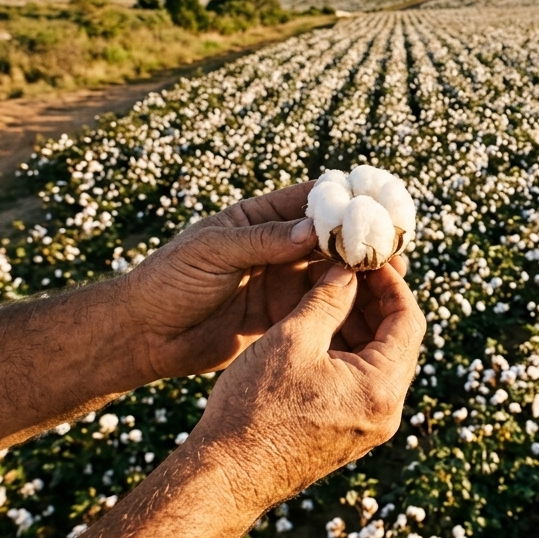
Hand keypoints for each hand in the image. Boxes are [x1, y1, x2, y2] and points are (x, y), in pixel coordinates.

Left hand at [121, 180, 378, 381]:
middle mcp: (276, 248)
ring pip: (332, 274)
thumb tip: (314, 230)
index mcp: (259, 219)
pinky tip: (370, 307)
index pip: (311, 202)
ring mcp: (281, 282)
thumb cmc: (168, 281)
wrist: (143, 336)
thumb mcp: (213, 253)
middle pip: (331, 238)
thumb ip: (263, 242)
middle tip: (395, 246)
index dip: (346, 201)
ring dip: (360, 273)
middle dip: (363, 240)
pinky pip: (320, 308)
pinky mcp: (281, 317)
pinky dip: (345, 305)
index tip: (378, 205)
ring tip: (393, 276)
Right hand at [186, 262, 424, 506]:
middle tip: (353, 268)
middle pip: (398, 341)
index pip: (409, 321)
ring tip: (333, 289)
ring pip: (378, 359)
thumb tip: (349, 269)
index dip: (393, 283)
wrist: (226, 477)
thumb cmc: (255, 409)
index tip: (372, 258)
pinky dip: (347, 349)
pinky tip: (322, 324)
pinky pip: (361, 380)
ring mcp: (369, 425)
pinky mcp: (349, 432)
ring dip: (360, 324)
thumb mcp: (293, 339)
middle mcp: (386, 412)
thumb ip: (328, 298)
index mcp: (382, 389)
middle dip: (376, 301)